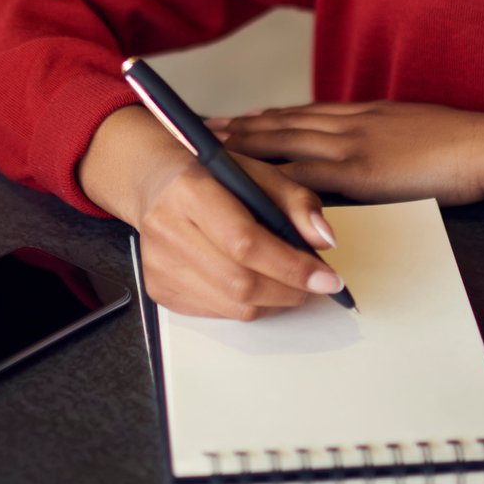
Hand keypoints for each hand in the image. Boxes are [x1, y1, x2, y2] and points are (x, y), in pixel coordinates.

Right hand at [79, 105, 345, 321]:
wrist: (154, 181)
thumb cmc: (210, 174)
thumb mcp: (257, 171)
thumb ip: (295, 201)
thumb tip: (324, 240)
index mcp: (189, 189)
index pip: (245, 242)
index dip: (291, 265)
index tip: (329, 277)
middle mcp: (166, 229)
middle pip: (240, 281)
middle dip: (290, 289)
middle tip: (317, 284)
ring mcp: (158, 264)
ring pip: (233, 305)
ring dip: (274, 301)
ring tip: (292, 283)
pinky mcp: (158, 288)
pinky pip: (217, 312)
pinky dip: (249, 304)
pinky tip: (258, 283)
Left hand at [210, 101, 483, 209]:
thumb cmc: (462, 145)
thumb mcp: (415, 132)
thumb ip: (386, 139)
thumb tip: (373, 154)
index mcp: (364, 114)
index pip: (304, 113)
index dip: (267, 116)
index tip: (238, 118)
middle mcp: (349, 123)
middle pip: (281, 122)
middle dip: (240, 127)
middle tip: (200, 129)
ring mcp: (350, 144)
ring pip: (282, 141)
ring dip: (241, 144)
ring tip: (207, 146)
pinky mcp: (357, 170)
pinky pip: (302, 176)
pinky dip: (270, 178)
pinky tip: (246, 182)